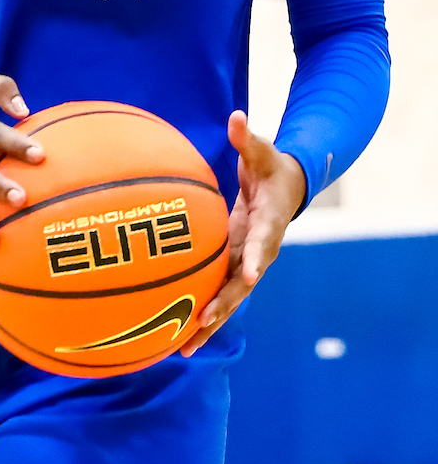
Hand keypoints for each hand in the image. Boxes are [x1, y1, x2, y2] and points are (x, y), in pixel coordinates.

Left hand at [180, 110, 305, 356]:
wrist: (285, 187)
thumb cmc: (271, 165)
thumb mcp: (262, 150)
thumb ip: (247, 137)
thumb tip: (237, 115)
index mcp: (269, 223)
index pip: (263, 241)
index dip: (257, 256)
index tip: (250, 272)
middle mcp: (259, 249)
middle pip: (243, 283)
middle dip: (224, 304)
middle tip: (202, 323)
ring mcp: (245, 259)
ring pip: (230, 297)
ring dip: (209, 321)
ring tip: (183, 348)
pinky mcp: (233, 263)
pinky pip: (218, 291)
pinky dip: (202, 312)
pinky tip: (177, 333)